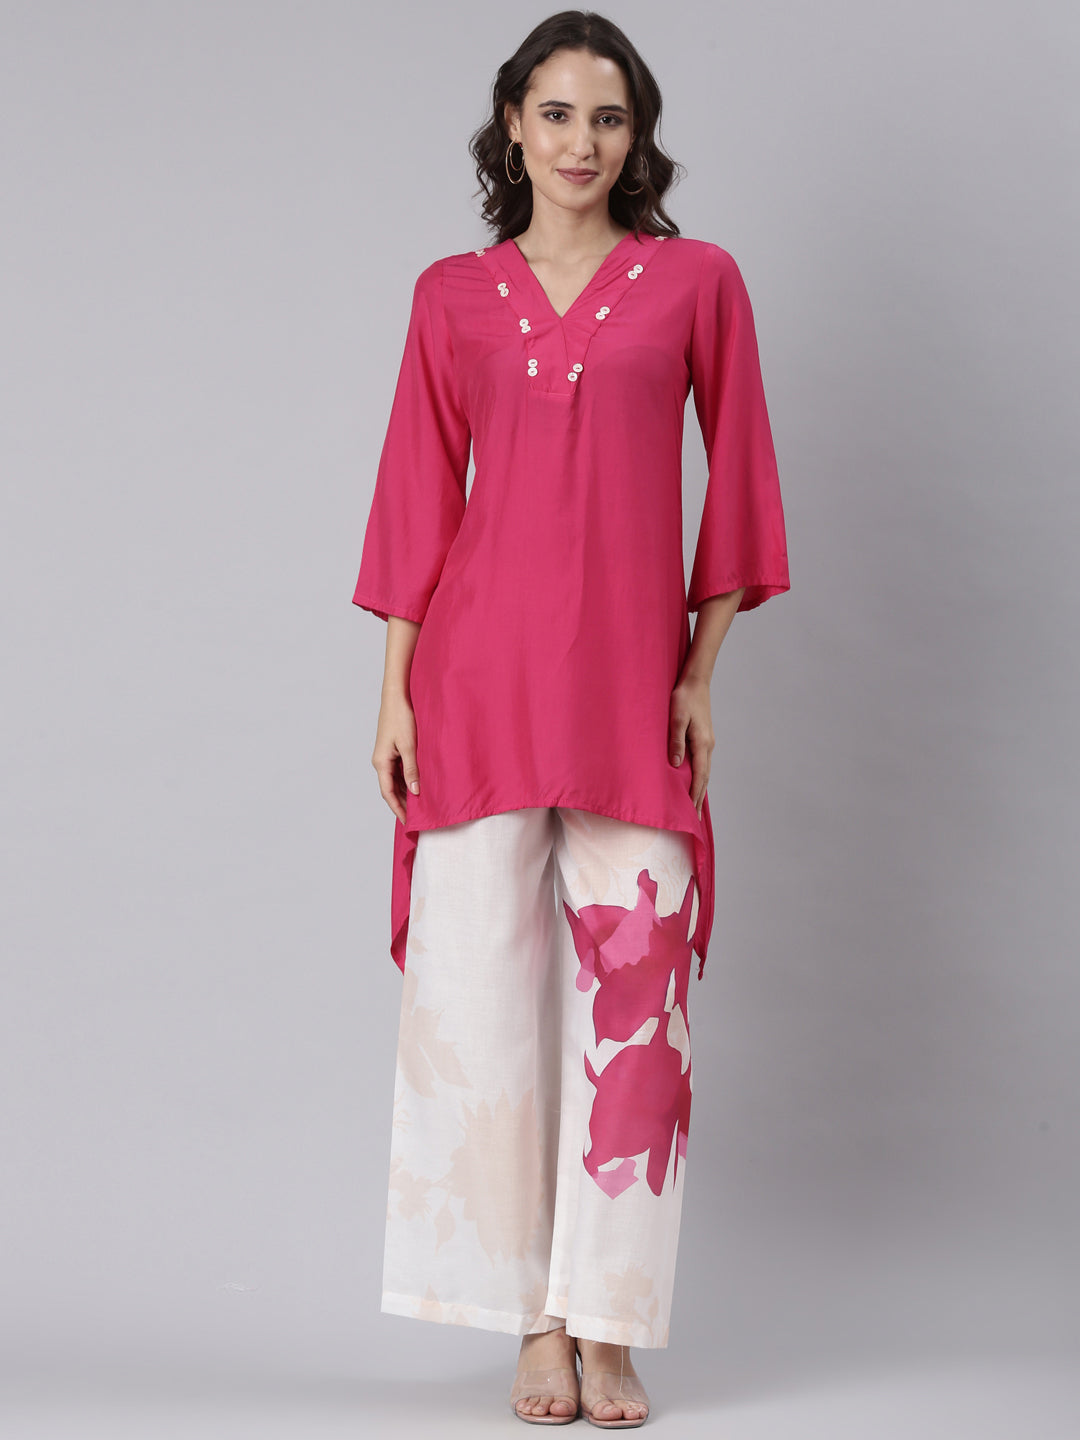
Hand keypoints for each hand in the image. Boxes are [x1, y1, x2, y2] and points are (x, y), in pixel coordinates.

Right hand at [372, 690, 419, 823]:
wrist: (397, 695)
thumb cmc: (402, 717)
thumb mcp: (409, 746)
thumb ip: (412, 770)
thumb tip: (415, 792)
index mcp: (381, 762)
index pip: (388, 793)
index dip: (398, 809)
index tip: (409, 822)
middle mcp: (381, 761)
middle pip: (391, 789)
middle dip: (403, 803)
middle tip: (418, 817)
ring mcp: (387, 755)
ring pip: (396, 780)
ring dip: (406, 792)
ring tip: (421, 804)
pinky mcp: (393, 748)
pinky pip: (400, 770)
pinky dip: (408, 779)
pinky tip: (420, 783)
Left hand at [668, 674, 713, 817]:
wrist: (695, 680)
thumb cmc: (684, 697)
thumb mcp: (676, 718)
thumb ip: (676, 741)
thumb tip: (676, 765)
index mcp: (702, 743)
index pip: (700, 776)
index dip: (695, 794)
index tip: (691, 812)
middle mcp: (708, 745)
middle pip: (704, 777)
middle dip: (699, 797)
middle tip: (694, 818)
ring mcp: (707, 741)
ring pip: (704, 770)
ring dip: (700, 788)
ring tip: (694, 804)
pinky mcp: (703, 737)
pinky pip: (702, 762)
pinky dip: (699, 776)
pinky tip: (694, 780)